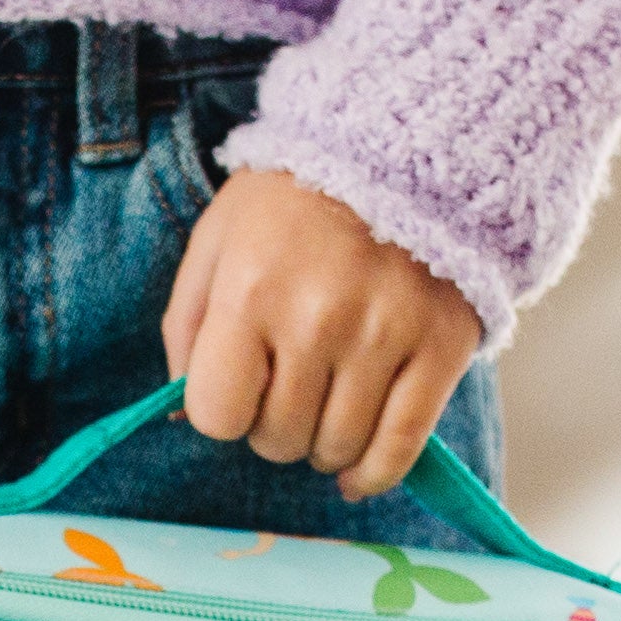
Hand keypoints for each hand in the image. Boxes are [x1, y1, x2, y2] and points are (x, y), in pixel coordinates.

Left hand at [164, 170, 480, 498]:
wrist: (405, 148)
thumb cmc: (294, 204)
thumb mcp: (218, 242)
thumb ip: (188, 329)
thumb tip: (181, 421)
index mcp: (251, 291)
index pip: (217, 415)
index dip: (224, 411)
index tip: (242, 385)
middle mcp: (317, 319)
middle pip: (277, 439)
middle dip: (274, 425)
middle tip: (291, 384)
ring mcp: (384, 336)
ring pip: (336, 449)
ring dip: (322, 444)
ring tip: (327, 401)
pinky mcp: (440, 351)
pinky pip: (399, 449)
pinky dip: (373, 473)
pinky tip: (356, 468)